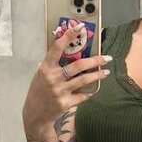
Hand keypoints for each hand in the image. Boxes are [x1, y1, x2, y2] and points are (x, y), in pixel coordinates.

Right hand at [22, 23, 109, 138]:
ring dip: (97, 75)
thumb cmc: (39, 90)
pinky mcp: (65, 103)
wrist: (35, 114)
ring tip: (105, 71)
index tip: (80, 27)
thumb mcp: (41, 74)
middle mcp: (53, 78)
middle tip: (106, 57)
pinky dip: (89, 92)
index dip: (68, 36)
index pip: (57, 48)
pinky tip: (94, 88)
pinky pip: (82, 95)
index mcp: (45, 68)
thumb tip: (67, 48)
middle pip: (78, 66)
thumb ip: (52, 63)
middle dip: (95, 60)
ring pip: (83, 80)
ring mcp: (59, 91)